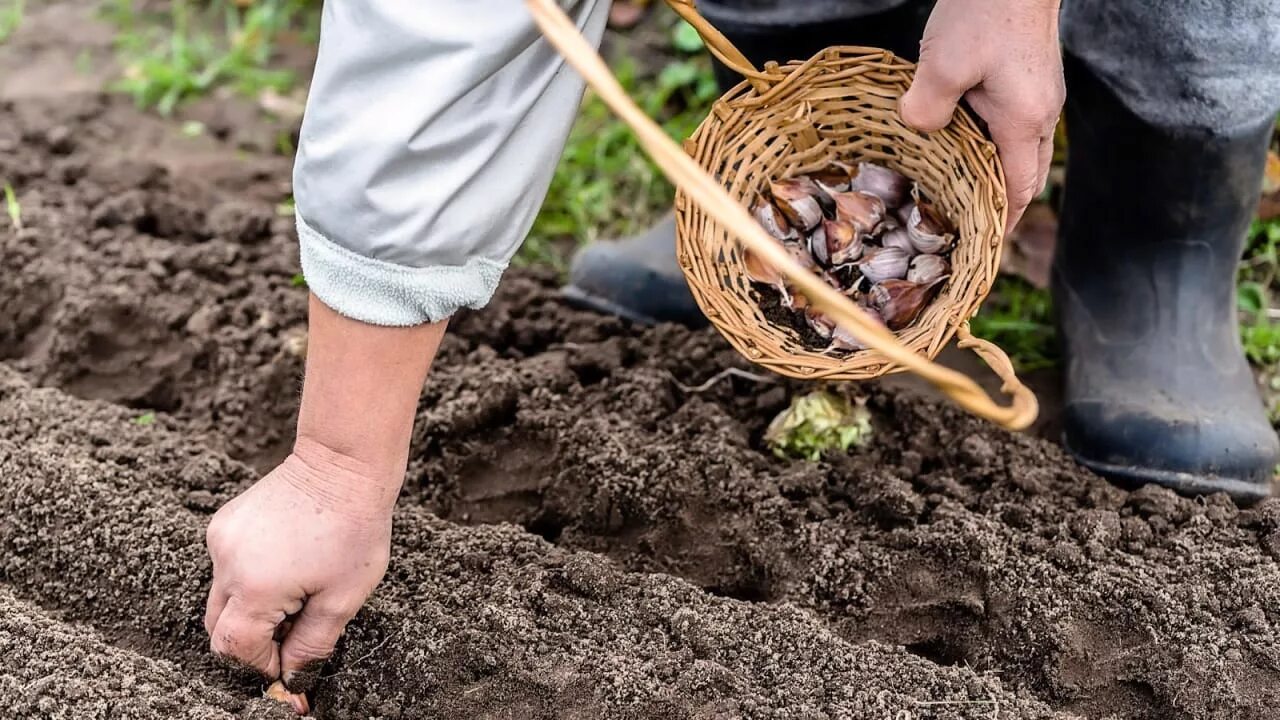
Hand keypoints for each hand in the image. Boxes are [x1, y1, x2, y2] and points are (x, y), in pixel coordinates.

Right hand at [204, 441, 393, 688]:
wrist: (344, 464)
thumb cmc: (353, 529)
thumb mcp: (342, 598)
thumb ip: (311, 646)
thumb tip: (293, 682)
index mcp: (255, 587)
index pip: (236, 649)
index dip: (262, 666)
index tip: (290, 666)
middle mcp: (227, 564)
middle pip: (219, 628)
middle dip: (251, 643)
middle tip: (291, 636)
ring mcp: (220, 540)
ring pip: (221, 598)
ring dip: (250, 610)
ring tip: (295, 594)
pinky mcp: (223, 523)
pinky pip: (226, 568)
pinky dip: (247, 580)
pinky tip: (285, 565)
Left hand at [899, 0, 1064, 232]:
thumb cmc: (986, 12)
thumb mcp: (944, 66)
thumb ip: (926, 109)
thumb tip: (916, 129)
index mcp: (1024, 123)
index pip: (1016, 192)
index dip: (999, 224)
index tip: (978, 248)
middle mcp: (1041, 114)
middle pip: (1024, 176)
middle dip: (1000, 205)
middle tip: (966, 225)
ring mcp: (1039, 94)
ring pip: (1019, 149)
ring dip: (994, 171)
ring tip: (958, 189)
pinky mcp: (1029, 76)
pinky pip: (1013, 123)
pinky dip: (991, 142)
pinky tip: (960, 137)